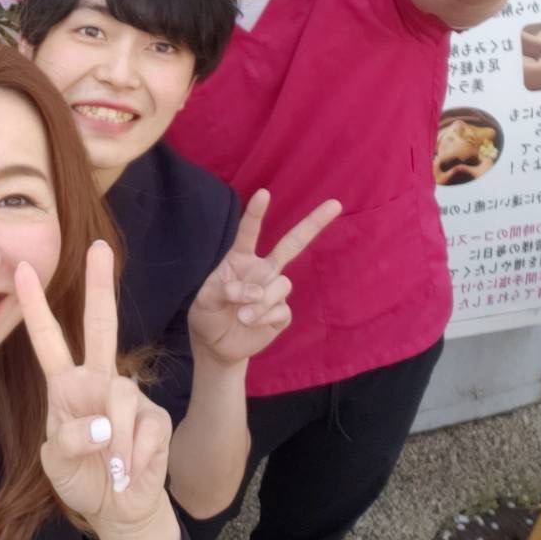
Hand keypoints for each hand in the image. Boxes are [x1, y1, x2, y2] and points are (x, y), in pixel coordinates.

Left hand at [15, 241, 171, 535]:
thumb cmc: (82, 477)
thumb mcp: (57, 463)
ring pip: (119, 399)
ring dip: (114, 443)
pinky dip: (133, 459)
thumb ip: (69, 440)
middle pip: (100, 325)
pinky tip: (129, 473)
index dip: (35, 306)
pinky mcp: (156, 417)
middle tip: (98, 248)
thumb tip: (102, 424)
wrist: (117, 510)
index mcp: (65, 385)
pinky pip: (143, 430)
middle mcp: (97, 381)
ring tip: (113, 470)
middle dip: (99, 286)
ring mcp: (129, 396)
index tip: (23, 270)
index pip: (48, 339)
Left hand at [187, 190, 340, 366]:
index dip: (256, 213)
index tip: (263, 193)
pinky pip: (281, 310)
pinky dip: (263, 317)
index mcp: (240, 259)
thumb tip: (255, 292)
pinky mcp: (282, 313)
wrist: (216, 346)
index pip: (249, 233)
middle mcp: (262, 270)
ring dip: (260, 302)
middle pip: (292, 244)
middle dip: (313, 223)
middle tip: (336, 204)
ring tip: (242, 315)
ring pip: (281, 285)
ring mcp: (274, 291)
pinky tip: (250, 323)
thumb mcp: (205, 299)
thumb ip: (226, 290)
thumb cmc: (208, 315)